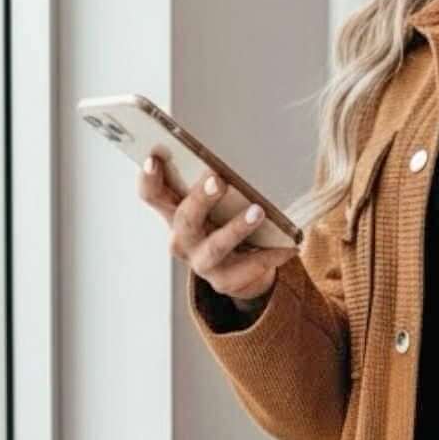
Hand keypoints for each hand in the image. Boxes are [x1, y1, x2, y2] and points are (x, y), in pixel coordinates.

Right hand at [139, 154, 296, 302]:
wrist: (239, 272)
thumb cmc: (222, 226)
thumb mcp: (213, 207)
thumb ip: (211, 188)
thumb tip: (226, 164)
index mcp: (174, 216)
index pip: (152, 196)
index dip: (149, 179)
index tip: (154, 158)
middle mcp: (182, 241)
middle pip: (185, 220)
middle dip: (201, 199)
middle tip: (218, 181)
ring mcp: (201, 264)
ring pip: (215, 246)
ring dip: (237, 227)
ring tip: (258, 211)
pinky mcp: (225, 281)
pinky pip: (250, 265)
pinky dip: (272, 253)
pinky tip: (289, 245)